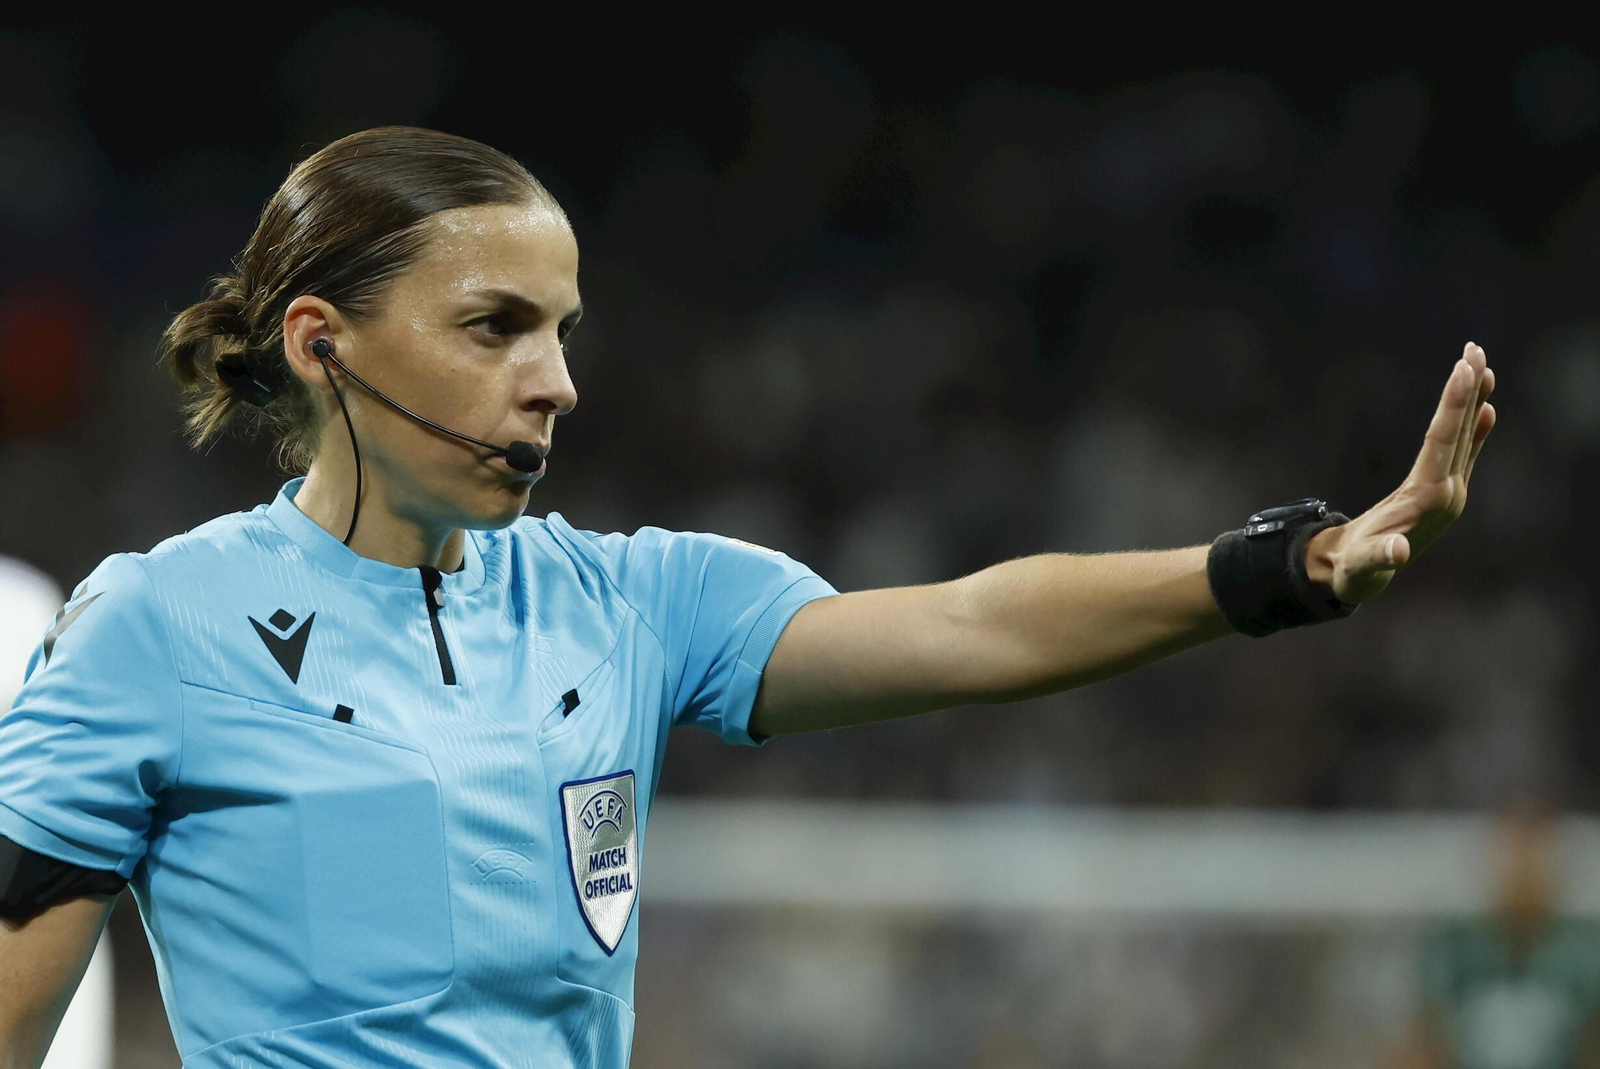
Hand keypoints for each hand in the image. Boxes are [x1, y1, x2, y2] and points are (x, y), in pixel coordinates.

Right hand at [1306, 342, 1496, 603]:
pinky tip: (1485, 407)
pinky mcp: (1444, 491)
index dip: (1453, 405)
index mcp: (1429, 500)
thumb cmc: (1358, 567)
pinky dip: (1474, 426)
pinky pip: (1463, 451)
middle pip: (1460, 432)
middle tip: (1474, 350)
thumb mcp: (1363, 564)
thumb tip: (1396, 553)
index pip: (1443, 441)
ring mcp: (1450, 492)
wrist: (1365, 575)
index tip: (1463, 369)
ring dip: (1474, 401)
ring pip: (1465, 437)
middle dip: (1468, 391)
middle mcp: (1448, 492)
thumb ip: (1379, 557)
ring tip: (1482, 365)